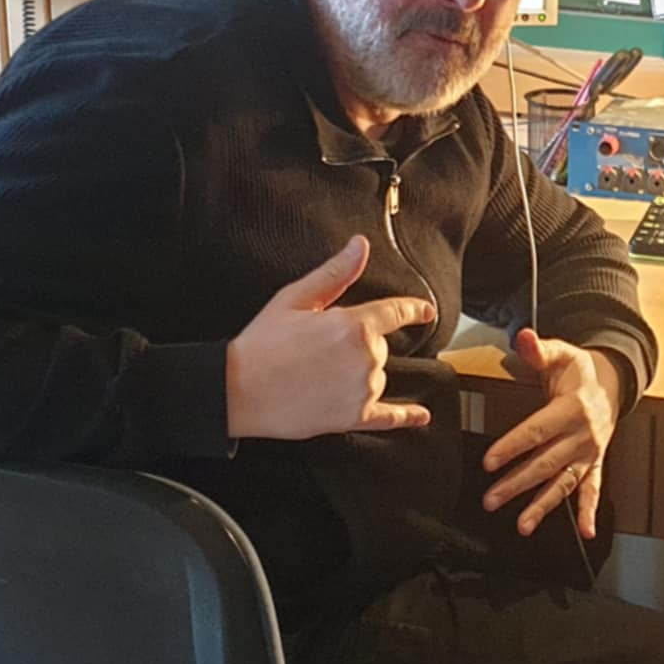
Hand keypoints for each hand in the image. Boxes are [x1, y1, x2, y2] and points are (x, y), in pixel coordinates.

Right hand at [225, 236, 436, 439]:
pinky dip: (406, 416)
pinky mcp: (353, 417)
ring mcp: (362, 390)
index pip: (395, 312)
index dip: (413, 309)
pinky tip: (420, 415)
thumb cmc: (262, 344)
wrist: (238, 390)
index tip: (426, 311)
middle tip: (316, 348)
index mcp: (354, 326)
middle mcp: (366, 358)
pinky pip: (388, 417)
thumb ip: (335, 273)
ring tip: (317, 373)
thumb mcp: (295, 299)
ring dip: (358, 373)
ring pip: (377, 376)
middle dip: (356, 343)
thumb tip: (360, 246)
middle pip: (379, 346)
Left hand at [481, 329, 620, 536]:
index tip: (490, 461)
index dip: (513, 446)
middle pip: (546, 462)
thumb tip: (523, 337)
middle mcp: (583, 434)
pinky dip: (591, 511)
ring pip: (565, 482)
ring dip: (544, 505)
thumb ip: (539, 349)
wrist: (612, 383)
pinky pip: (593, 489)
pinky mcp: (595, 463)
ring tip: (523, 524)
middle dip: (518, 483)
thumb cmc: (580, 371)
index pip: (537, 430)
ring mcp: (590, 452)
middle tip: (491, 499)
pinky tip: (587, 531)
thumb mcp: (561, 354)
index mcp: (572, 408)